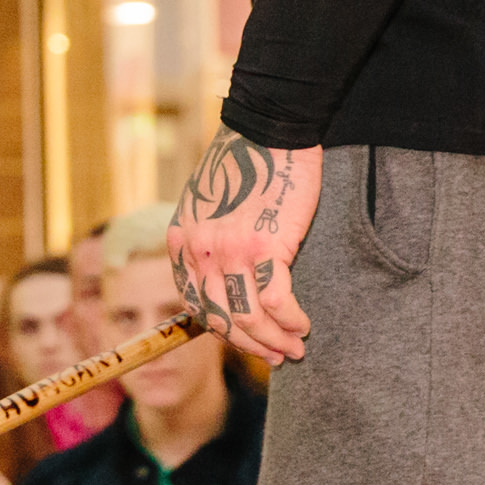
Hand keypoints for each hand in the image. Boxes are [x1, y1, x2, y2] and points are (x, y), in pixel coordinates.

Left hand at [169, 133, 317, 365]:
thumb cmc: (246, 163)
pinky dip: (291, 320)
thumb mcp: (207, 203)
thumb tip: (221, 277)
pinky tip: (303, 324)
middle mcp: (199, 251)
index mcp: (181, 242)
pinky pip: (277, 300)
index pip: (196, 304)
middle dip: (250, 344)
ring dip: (274, 339)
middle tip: (275, 356)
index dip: (223, 330)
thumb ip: (206, 239)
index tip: (247, 340)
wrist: (268, 128)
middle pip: (220, 318)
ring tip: (295, 347)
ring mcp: (229, 251)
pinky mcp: (264, 246)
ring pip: (249, 316)